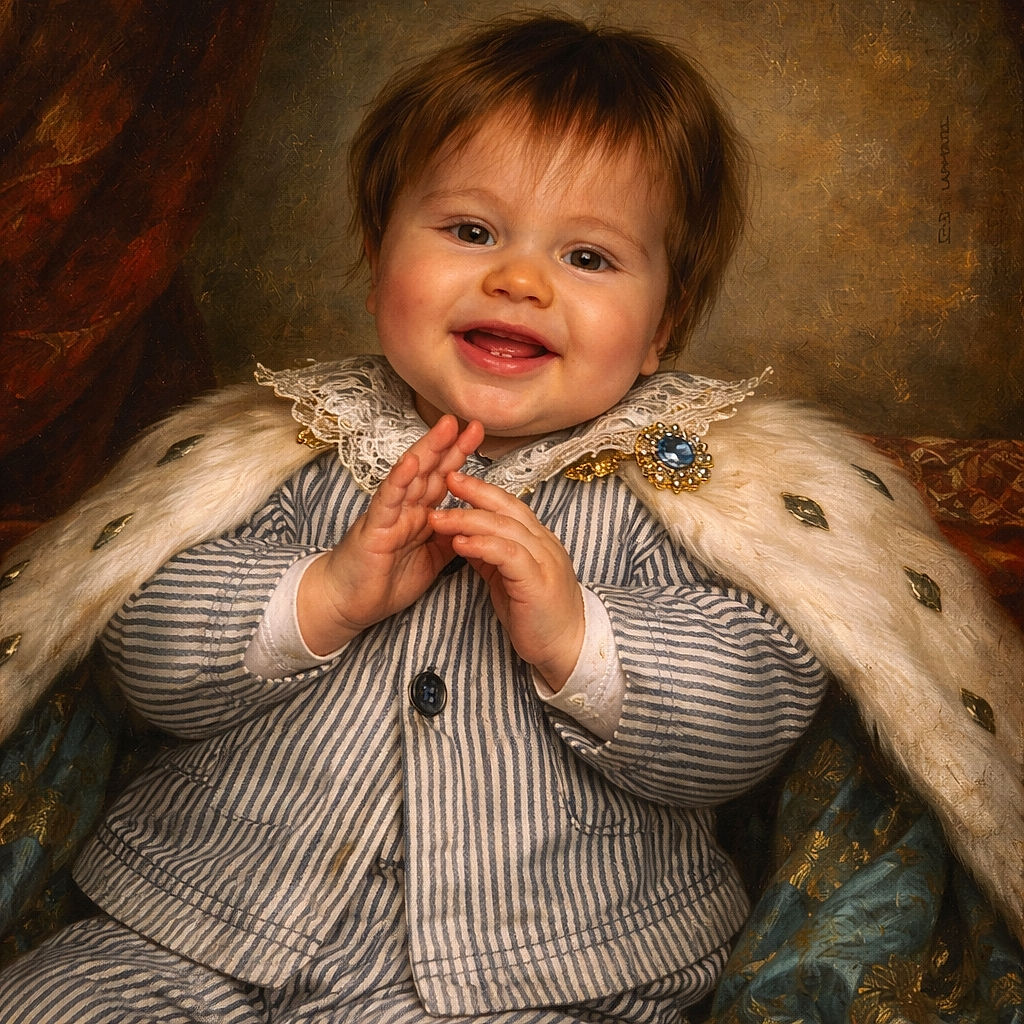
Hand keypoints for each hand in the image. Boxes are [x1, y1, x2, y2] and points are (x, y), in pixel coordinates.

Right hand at [297, 415, 483, 653]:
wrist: (347, 605)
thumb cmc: (383, 581)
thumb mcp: (430, 559)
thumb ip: (450, 538)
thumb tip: (476, 524)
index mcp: (418, 514)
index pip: (442, 478)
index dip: (459, 455)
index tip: (478, 433)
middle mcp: (404, 508)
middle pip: (430, 470)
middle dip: (450, 445)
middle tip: (471, 421)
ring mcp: (389, 514)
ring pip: (411, 477)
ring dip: (428, 451)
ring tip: (446, 428)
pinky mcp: (374, 528)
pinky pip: (387, 501)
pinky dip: (399, 481)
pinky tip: (410, 463)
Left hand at [428, 472, 584, 689]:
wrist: (568, 647)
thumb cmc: (538, 615)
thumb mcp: (508, 579)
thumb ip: (491, 556)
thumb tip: (463, 536)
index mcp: (538, 541)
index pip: (509, 505)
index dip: (482, 490)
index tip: (455, 479)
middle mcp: (544, 544)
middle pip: (507, 508)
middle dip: (475, 492)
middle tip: (446, 480)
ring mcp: (544, 561)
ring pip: (505, 528)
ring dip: (468, 519)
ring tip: (439, 518)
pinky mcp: (537, 582)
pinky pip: (508, 554)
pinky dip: (483, 545)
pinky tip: (460, 542)